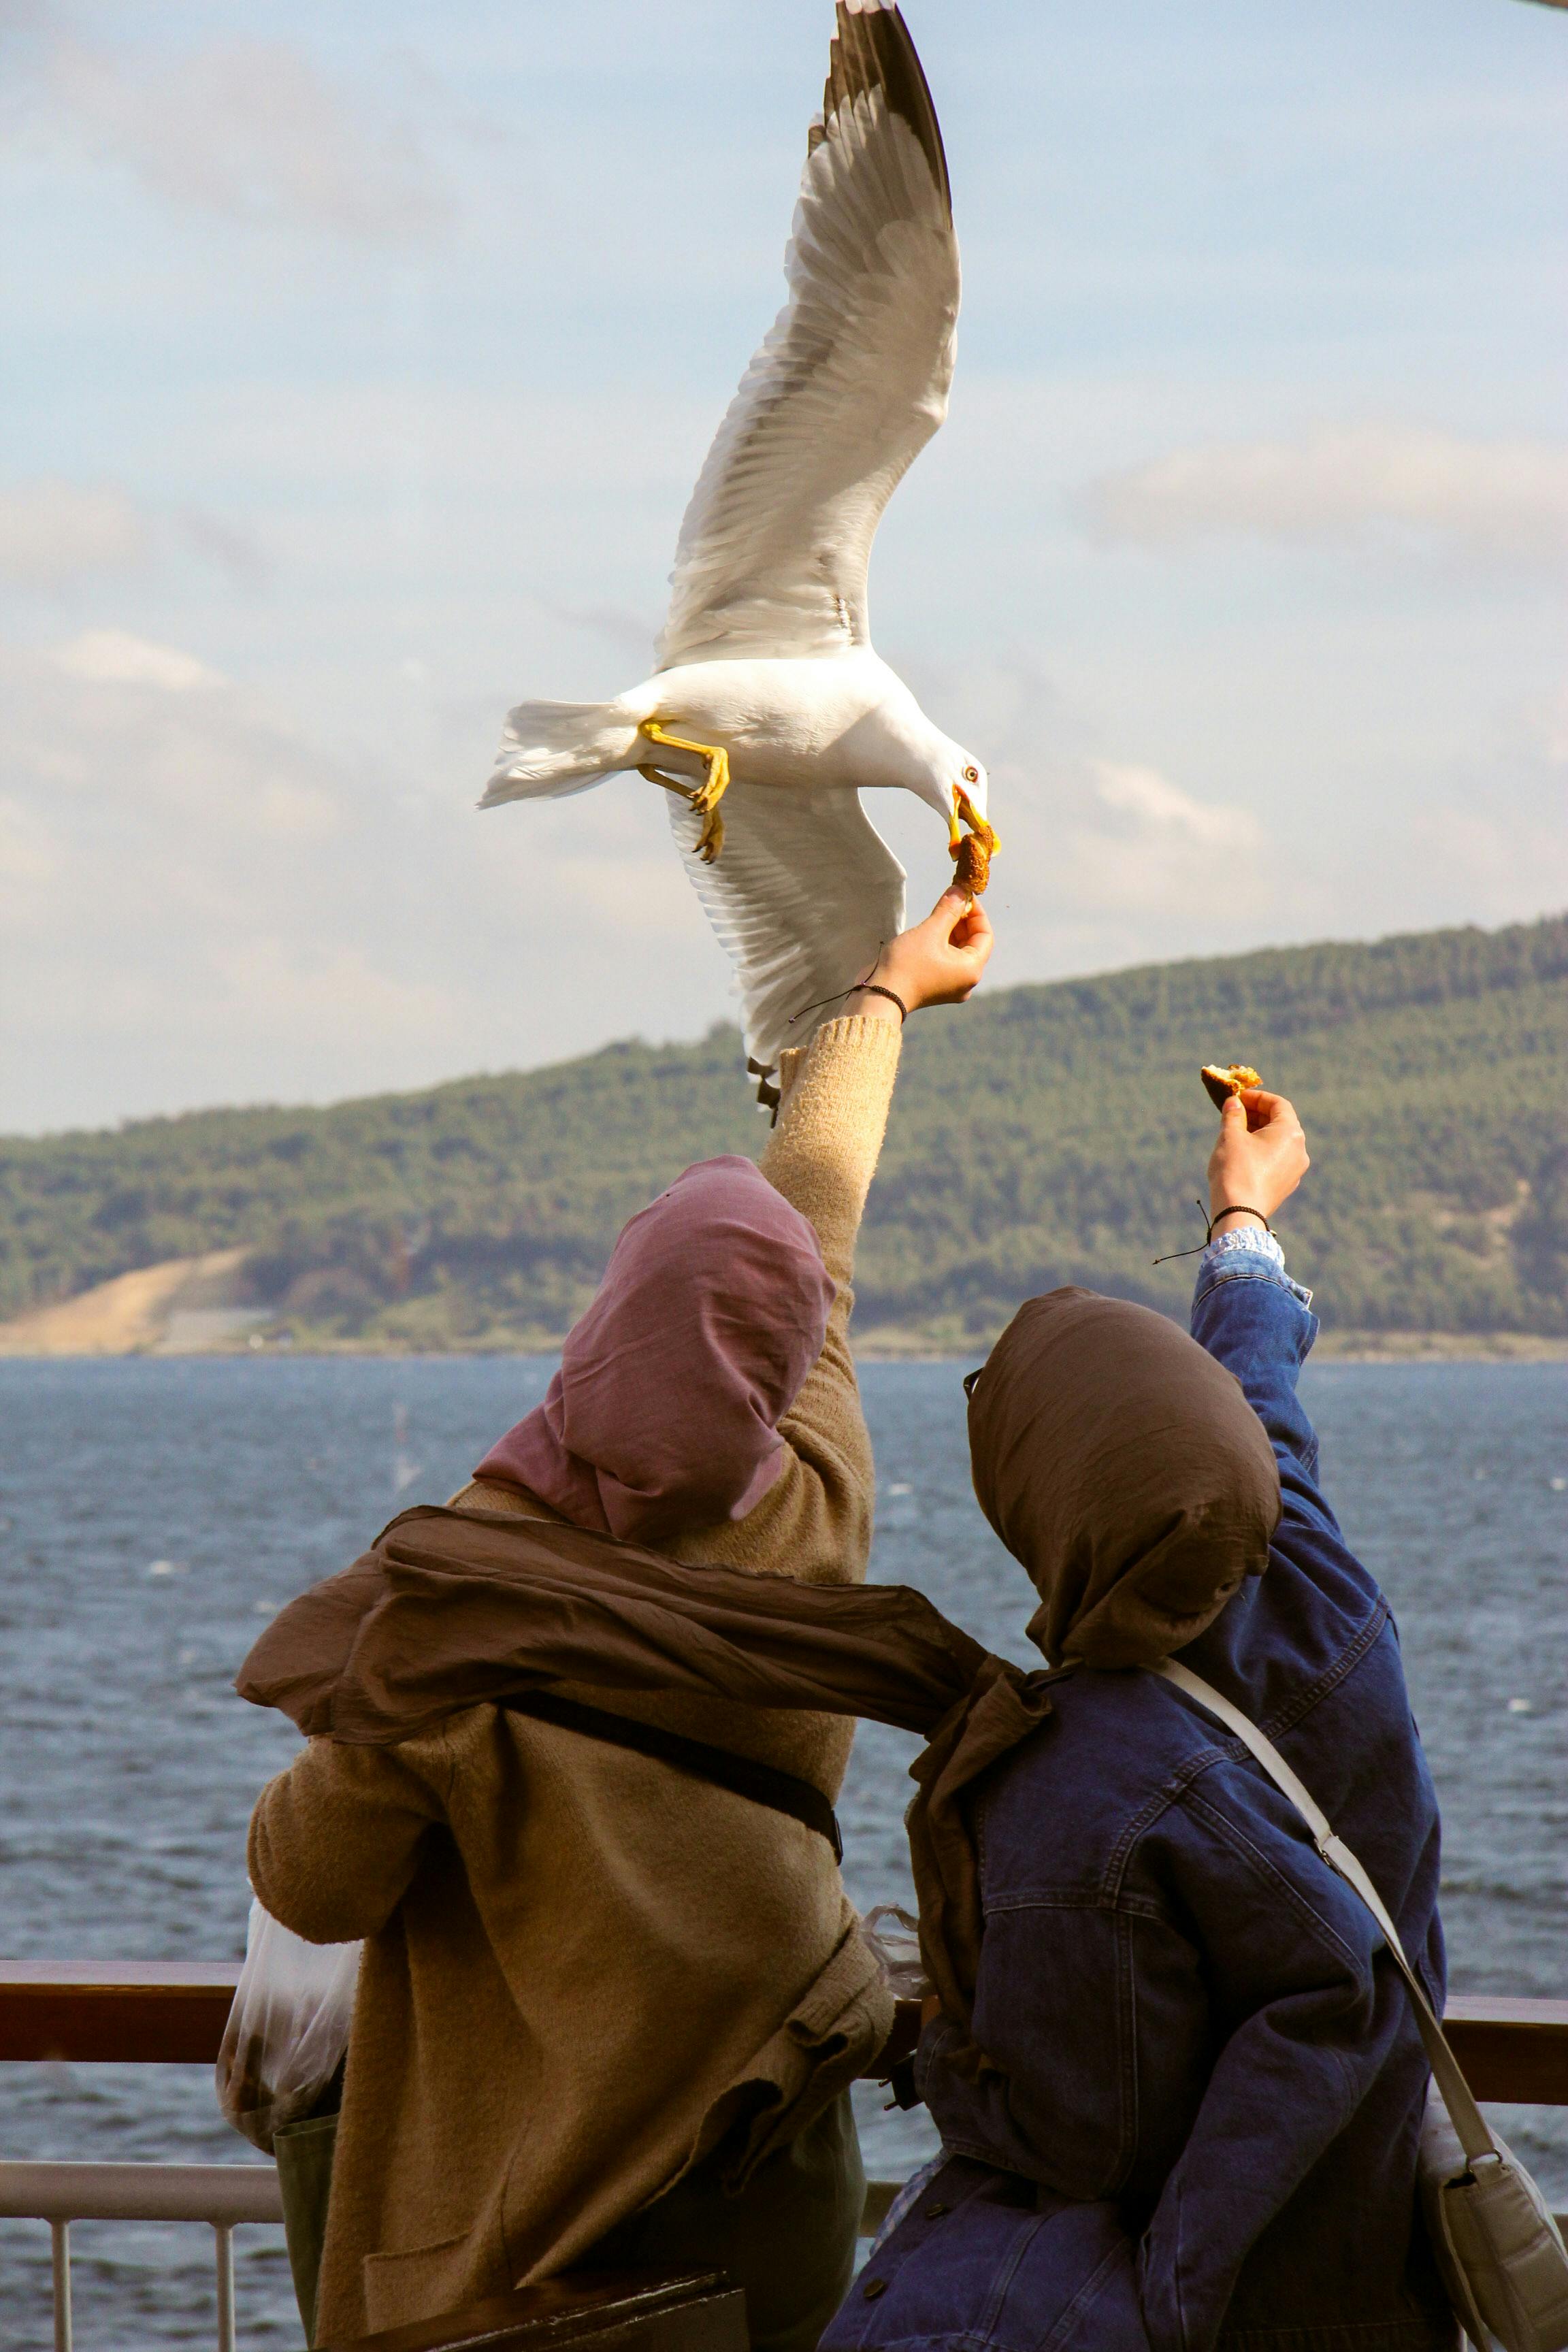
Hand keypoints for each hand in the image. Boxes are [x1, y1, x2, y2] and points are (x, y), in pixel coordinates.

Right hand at [849, 887, 993, 1018]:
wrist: (880, 996)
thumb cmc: (907, 965)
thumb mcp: (931, 931)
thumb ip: (949, 909)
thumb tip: (960, 890)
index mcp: (972, 969)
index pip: (985, 934)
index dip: (976, 911)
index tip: (963, 894)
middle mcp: (966, 980)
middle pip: (972, 943)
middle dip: (962, 919)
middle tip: (949, 899)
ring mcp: (951, 985)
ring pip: (958, 950)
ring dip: (950, 929)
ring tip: (938, 912)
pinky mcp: (936, 985)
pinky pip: (946, 959)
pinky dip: (942, 943)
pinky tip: (930, 929)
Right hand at [1206, 1090, 1308, 1232]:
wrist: (1239, 1213)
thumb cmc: (1235, 1170)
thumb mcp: (1230, 1135)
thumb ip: (1233, 1114)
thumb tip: (1233, 1102)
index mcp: (1290, 1132)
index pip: (1278, 1104)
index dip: (1257, 1097)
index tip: (1238, 1097)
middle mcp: (1299, 1150)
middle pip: (1280, 1123)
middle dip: (1256, 1115)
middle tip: (1234, 1113)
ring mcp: (1296, 1170)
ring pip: (1278, 1142)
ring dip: (1258, 1133)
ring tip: (1235, 1134)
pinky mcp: (1287, 1185)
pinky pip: (1277, 1160)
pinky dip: (1262, 1151)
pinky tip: (1242, 1154)